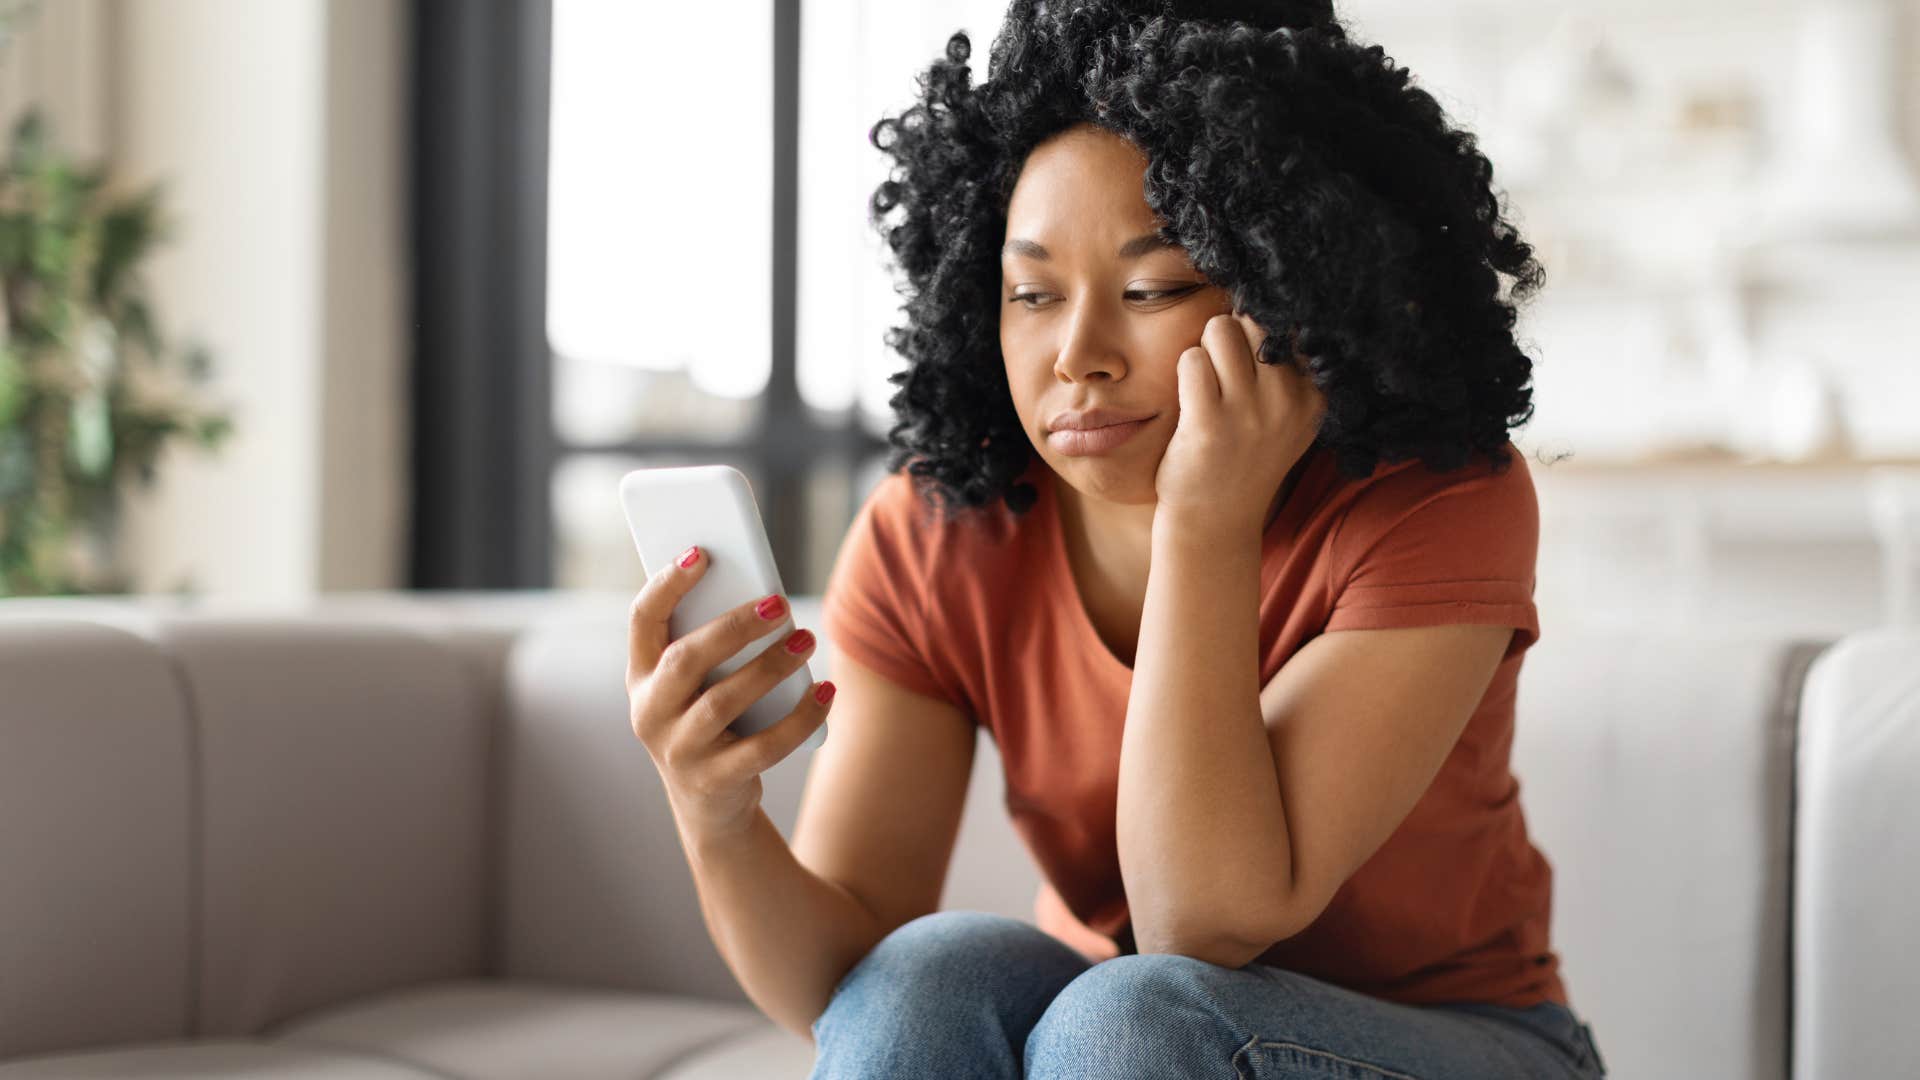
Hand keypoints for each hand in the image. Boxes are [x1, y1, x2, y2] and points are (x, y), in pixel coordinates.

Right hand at [626, 545, 834, 839]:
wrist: (709, 805)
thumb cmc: (711, 722)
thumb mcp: (699, 685)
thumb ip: (715, 644)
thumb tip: (765, 599)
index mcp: (641, 676)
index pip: (643, 620)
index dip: (667, 584)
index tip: (701, 553)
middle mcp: (649, 712)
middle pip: (686, 658)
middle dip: (734, 626)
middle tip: (779, 602)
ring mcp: (678, 750)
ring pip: (725, 700)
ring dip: (771, 666)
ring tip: (806, 638)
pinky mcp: (715, 781)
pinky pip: (764, 746)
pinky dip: (801, 717)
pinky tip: (825, 692)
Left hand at [1154, 311, 1327, 535]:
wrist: (1215, 520)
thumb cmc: (1245, 456)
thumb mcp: (1289, 416)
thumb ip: (1290, 366)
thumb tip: (1272, 297)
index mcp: (1314, 395)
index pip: (1292, 323)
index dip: (1264, 324)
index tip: (1253, 348)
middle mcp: (1289, 400)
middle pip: (1254, 319)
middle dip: (1232, 334)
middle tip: (1225, 371)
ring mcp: (1249, 413)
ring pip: (1220, 329)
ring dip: (1205, 350)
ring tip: (1208, 385)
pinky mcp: (1208, 424)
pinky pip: (1191, 359)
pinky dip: (1185, 371)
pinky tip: (1191, 401)